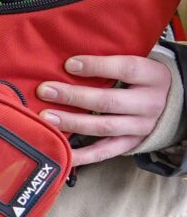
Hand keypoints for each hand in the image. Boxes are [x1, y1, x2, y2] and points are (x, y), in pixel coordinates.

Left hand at [38, 53, 172, 165]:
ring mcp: (141, 127)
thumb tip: (67, 61)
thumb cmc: (141, 78)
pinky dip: (82, 155)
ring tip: (46, 117)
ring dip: (73, 123)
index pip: (125, 69)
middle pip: (109, 101)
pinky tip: (61, 152)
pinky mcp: (132, 143)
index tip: (68, 64)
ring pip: (104, 127)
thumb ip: (108, 62)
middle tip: (45, 91)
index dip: (96, 66)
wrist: (171, 104)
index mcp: (151, 77)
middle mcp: (149, 103)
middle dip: (74, 96)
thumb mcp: (136, 64)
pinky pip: (105, 152)